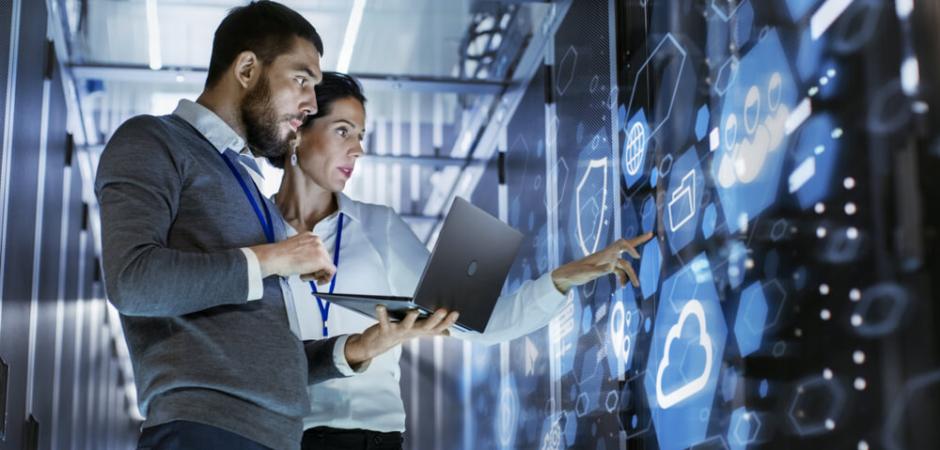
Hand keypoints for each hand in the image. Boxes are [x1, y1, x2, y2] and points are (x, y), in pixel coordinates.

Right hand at [249, 232, 335, 283]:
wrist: (274, 257)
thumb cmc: (279, 256)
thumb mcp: (294, 248)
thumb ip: (304, 252)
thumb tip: (309, 261)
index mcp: (310, 236)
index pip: (319, 251)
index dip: (314, 262)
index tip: (310, 268)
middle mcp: (317, 240)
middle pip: (324, 258)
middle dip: (316, 268)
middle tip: (306, 274)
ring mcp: (320, 250)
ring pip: (327, 265)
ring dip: (317, 273)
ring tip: (304, 275)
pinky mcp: (322, 260)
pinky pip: (331, 271)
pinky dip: (326, 279)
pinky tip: (318, 282)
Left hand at [343, 305, 459, 366]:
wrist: (376, 345)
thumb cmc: (398, 333)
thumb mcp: (416, 331)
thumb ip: (432, 330)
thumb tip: (448, 333)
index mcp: (420, 330)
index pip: (437, 327)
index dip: (447, 322)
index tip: (456, 313)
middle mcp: (411, 332)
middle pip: (425, 327)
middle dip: (435, 319)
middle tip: (443, 310)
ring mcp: (398, 332)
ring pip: (406, 326)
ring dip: (410, 319)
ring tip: (414, 311)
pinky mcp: (384, 330)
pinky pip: (383, 321)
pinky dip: (381, 314)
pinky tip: (380, 305)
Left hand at [550, 232, 653, 292]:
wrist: (566, 276)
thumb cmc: (575, 273)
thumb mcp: (586, 273)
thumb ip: (599, 270)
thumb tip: (611, 267)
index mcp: (604, 253)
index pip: (621, 244)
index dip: (630, 248)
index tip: (636, 257)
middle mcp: (607, 255)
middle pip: (626, 245)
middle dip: (639, 240)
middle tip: (651, 234)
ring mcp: (607, 261)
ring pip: (624, 265)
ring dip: (631, 274)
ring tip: (637, 286)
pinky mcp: (605, 268)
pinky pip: (618, 271)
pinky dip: (622, 278)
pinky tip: (622, 287)